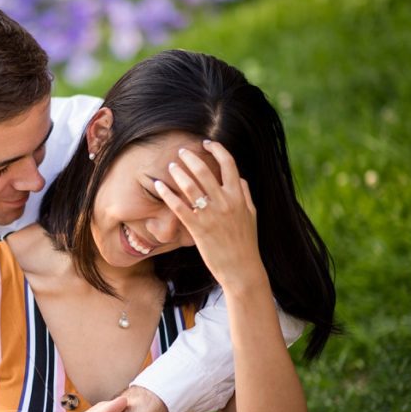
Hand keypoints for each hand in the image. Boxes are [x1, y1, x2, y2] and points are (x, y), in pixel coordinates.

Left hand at [154, 140, 266, 292]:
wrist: (242, 268)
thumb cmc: (246, 242)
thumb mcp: (252, 214)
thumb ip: (245, 194)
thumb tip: (240, 178)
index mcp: (239, 196)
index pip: (229, 164)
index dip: (217, 149)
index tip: (207, 143)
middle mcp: (225, 202)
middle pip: (205, 171)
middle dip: (191, 157)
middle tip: (181, 151)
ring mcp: (211, 215)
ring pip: (191, 186)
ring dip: (178, 173)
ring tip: (171, 166)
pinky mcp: (198, 228)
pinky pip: (179, 207)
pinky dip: (167, 194)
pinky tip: (159, 186)